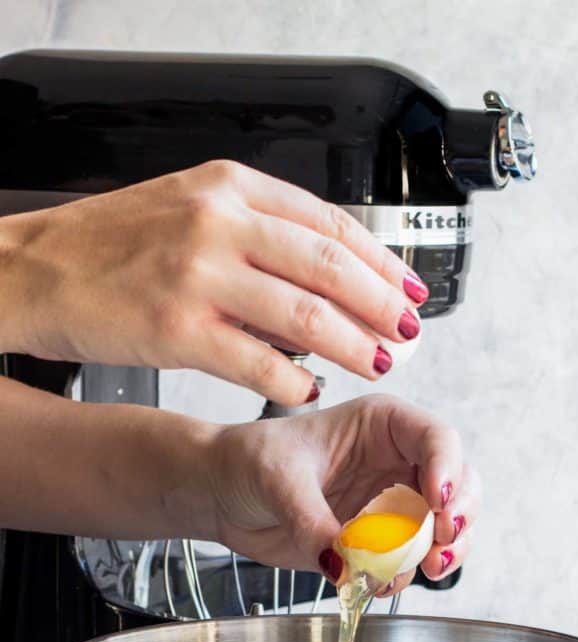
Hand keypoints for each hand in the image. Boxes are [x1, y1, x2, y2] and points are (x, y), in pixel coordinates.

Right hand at [0, 161, 424, 404]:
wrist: (35, 271)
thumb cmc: (108, 245)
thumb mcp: (188, 206)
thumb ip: (256, 229)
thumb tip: (325, 271)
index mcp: (228, 186)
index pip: (328, 222)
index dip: (380, 260)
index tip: (409, 287)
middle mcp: (218, 222)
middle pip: (329, 266)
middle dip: (381, 304)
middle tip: (407, 331)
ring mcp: (198, 276)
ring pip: (305, 316)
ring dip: (353, 346)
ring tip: (377, 361)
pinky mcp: (177, 329)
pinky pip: (259, 365)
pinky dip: (294, 382)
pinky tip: (309, 389)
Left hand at [210, 395, 479, 591]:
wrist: (221, 494)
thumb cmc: (249, 460)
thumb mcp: (278, 478)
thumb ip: (312, 519)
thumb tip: (345, 563)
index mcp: (381, 425)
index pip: (437, 438)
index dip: (448, 469)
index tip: (438, 502)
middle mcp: (397, 462)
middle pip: (458, 484)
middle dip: (459, 515)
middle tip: (442, 541)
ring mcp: (391, 504)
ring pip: (446, 526)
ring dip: (446, 550)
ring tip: (428, 568)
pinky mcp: (377, 542)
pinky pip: (411, 559)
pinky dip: (409, 574)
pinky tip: (386, 582)